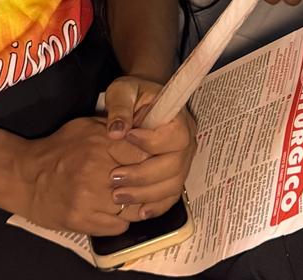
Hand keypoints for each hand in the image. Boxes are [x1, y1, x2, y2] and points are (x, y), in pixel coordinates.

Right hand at [15, 116, 142, 235]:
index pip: (143, 154)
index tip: (152, 163)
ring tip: (127, 197)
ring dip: (134, 204)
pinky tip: (112, 210)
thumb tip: (142, 129)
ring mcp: (89, 198)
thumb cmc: (58, 149)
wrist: (26, 177)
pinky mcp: (82, 220)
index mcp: (100, 143)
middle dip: (145, 185)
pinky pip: (119, 225)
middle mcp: (95, 170)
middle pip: (140, 183)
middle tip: (144, 184)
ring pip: (132, 207)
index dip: (150, 160)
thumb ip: (113, 127)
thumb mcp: (85, 126)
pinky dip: (120, 220)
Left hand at [103, 75, 196, 222]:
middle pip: (174, 166)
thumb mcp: (123, 90)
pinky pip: (171, 195)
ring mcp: (183, 160)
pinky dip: (157, 206)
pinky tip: (139, 211)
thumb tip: (116, 132)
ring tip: (118, 196)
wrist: (142, 101)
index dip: (151, 142)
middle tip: (115, 178)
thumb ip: (120, 108)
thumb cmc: (133, 94)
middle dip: (143, 176)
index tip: (126, 137)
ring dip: (146, 194)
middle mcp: (187, 141)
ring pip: (173, 185)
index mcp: (178, 117)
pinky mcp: (175, 174)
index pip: (175, 136)